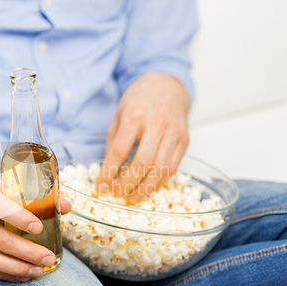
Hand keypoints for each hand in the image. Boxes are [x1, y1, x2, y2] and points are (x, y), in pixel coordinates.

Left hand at [96, 73, 189, 203]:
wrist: (166, 86)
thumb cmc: (138, 101)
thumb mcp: (118, 116)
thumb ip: (113, 142)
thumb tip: (107, 172)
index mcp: (134, 115)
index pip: (119, 151)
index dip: (108, 173)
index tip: (101, 187)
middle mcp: (157, 123)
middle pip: (142, 163)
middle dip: (127, 184)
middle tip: (117, 193)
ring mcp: (174, 132)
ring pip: (161, 169)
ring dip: (145, 188)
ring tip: (132, 197)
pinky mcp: (184, 139)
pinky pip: (173, 167)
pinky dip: (160, 182)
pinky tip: (148, 187)